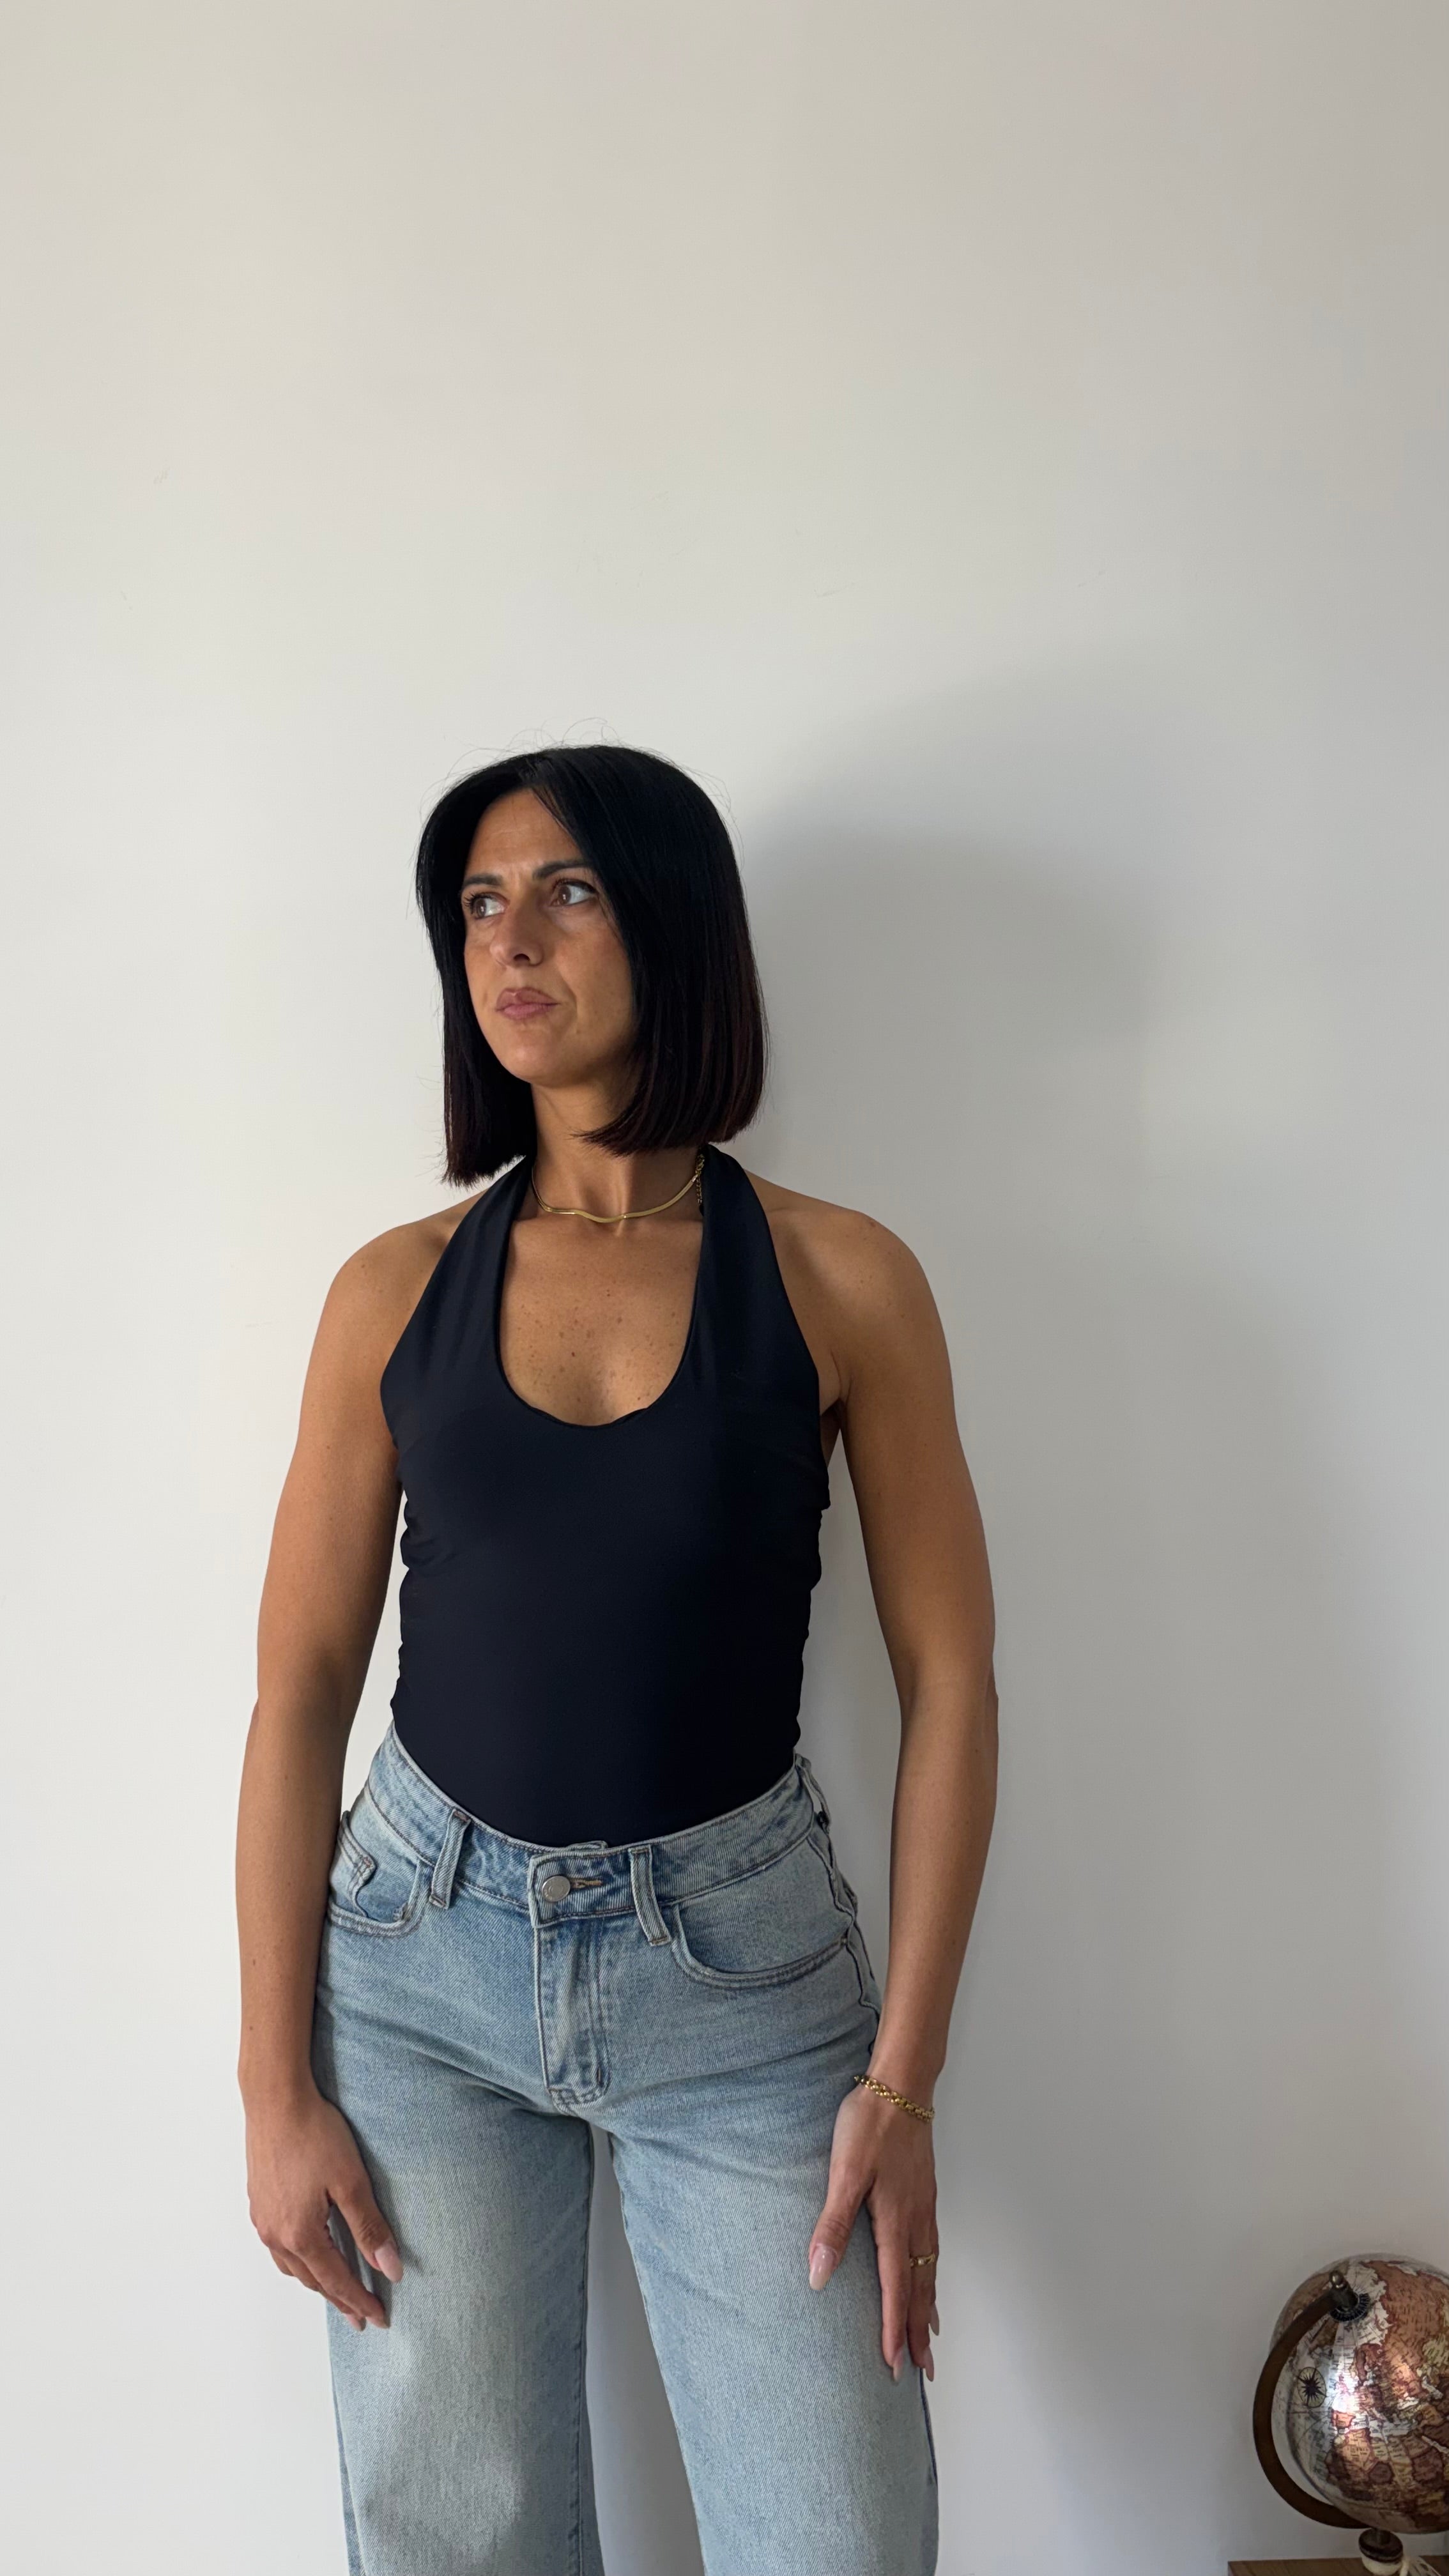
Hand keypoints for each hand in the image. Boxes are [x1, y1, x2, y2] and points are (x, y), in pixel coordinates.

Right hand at [245, 2082, 402, 2330]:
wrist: (275, 2099)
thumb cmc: (314, 2134)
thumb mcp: (351, 2181)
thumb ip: (370, 2228)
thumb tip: (390, 2269)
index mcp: (300, 2234)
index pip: (337, 2281)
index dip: (360, 2301)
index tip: (379, 2318)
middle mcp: (276, 2235)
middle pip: (313, 2279)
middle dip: (339, 2298)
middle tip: (361, 2315)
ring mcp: (262, 2220)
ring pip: (292, 2266)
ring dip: (317, 2281)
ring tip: (338, 2289)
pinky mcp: (258, 2202)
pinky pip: (279, 2248)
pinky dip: (299, 2260)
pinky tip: (308, 2253)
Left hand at [806, 2080, 939, 2378]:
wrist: (900, 2085)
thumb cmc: (869, 2124)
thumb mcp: (843, 2173)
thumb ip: (832, 2225)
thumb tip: (818, 2276)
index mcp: (895, 2222)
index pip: (895, 2289)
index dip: (893, 2330)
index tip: (892, 2367)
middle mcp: (916, 2221)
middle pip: (920, 2289)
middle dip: (918, 2332)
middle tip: (921, 2372)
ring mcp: (924, 2207)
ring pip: (930, 2271)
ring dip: (929, 2308)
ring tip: (930, 2339)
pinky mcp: (925, 2193)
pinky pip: (933, 2248)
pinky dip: (933, 2276)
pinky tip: (929, 2277)